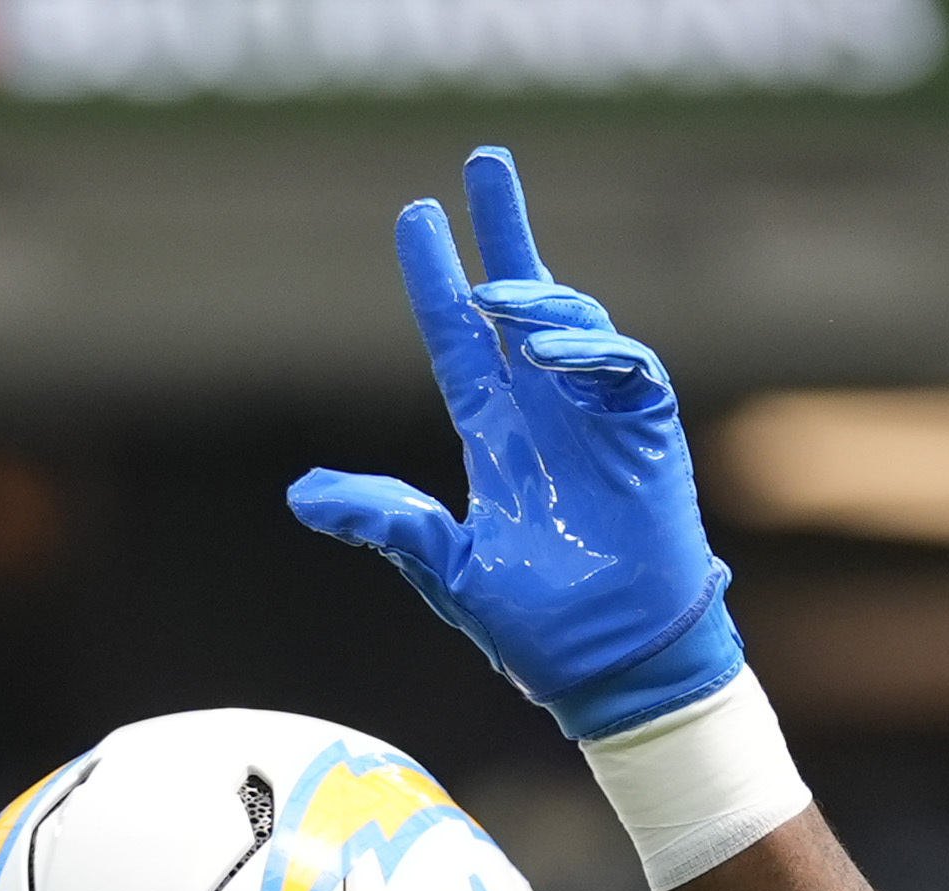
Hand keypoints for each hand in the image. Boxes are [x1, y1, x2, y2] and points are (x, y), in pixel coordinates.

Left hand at [289, 143, 742, 744]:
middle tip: (483, 165)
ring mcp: (597, 419)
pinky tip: (549, 348)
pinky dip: (589, 346)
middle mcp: (544, 413)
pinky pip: (623, 365)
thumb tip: (302, 493)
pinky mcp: (646, 435)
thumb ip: (384, 521)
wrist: (613, 668)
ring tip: (499, 295)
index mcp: (495, 436)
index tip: (418, 219)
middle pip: (520, 302)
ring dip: (537, 299)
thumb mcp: (445, 567)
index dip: (439, 279)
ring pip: (570, 322)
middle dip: (504, 233)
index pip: (461, 338)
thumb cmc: (537, 630)